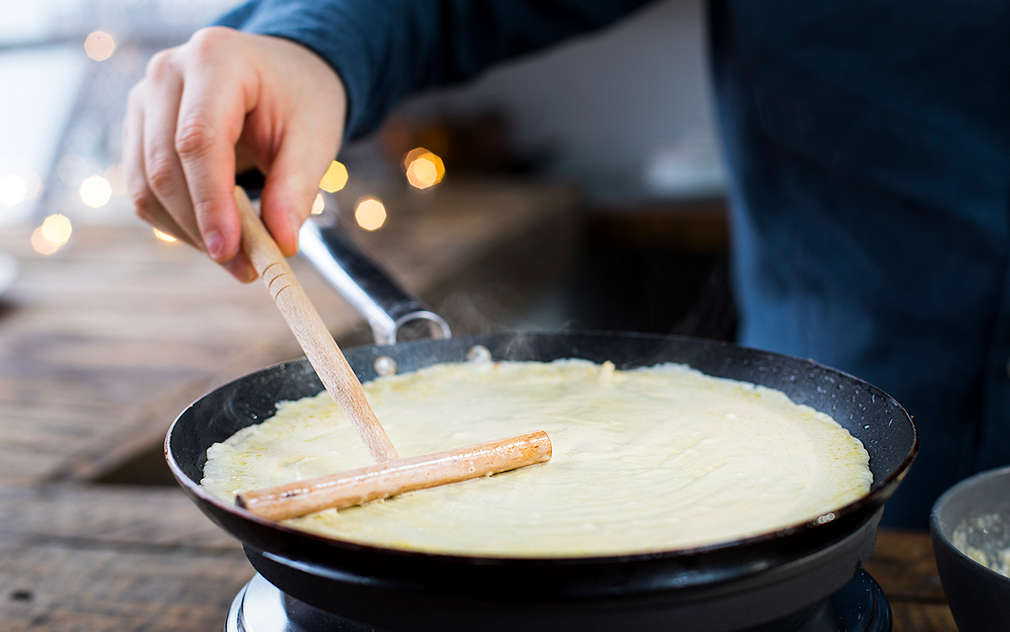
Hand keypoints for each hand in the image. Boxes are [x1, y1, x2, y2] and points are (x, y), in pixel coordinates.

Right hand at [123, 27, 345, 280]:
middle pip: (164, 166)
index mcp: (215, 59)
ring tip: (239, 257)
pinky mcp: (137, 130)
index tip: (230, 251)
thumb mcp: (315, 138)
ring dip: (188, 232)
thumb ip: (297, 188)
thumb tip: (282, 244)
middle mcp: (166, 73)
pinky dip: (177, 223)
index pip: (198, 140)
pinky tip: (216, 235)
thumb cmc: (300, 100)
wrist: (281, 73)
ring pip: (145, 185)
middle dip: (202, 226)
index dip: (210, 202)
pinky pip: (143, 190)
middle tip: (246, 268)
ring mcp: (142, 100)